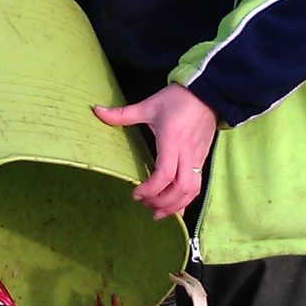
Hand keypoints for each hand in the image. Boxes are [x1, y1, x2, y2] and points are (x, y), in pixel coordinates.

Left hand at [93, 83, 217, 218]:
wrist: (208, 92)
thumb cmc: (177, 99)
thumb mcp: (149, 105)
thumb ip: (122, 113)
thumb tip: (97, 111)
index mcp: (172, 140)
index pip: (165, 173)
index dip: (151, 188)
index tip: (136, 193)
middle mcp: (187, 153)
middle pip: (181, 188)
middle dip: (162, 202)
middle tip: (144, 205)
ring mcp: (198, 158)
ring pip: (192, 191)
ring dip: (175, 206)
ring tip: (158, 213)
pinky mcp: (203, 160)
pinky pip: (197, 186)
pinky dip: (186, 200)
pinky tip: (174, 208)